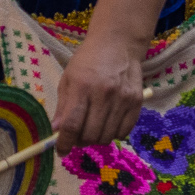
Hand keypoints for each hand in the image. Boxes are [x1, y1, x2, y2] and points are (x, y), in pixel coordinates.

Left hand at [50, 22, 146, 151]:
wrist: (117, 44)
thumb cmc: (87, 61)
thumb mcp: (68, 78)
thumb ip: (63, 107)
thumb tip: (56, 131)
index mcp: (81, 87)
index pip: (71, 125)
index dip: (64, 143)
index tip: (61, 151)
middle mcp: (103, 94)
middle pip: (90, 134)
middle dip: (80, 142)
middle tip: (77, 136)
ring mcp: (122, 99)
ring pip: (107, 136)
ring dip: (96, 139)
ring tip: (92, 128)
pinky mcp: (137, 102)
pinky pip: (124, 131)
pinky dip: (114, 134)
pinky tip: (108, 124)